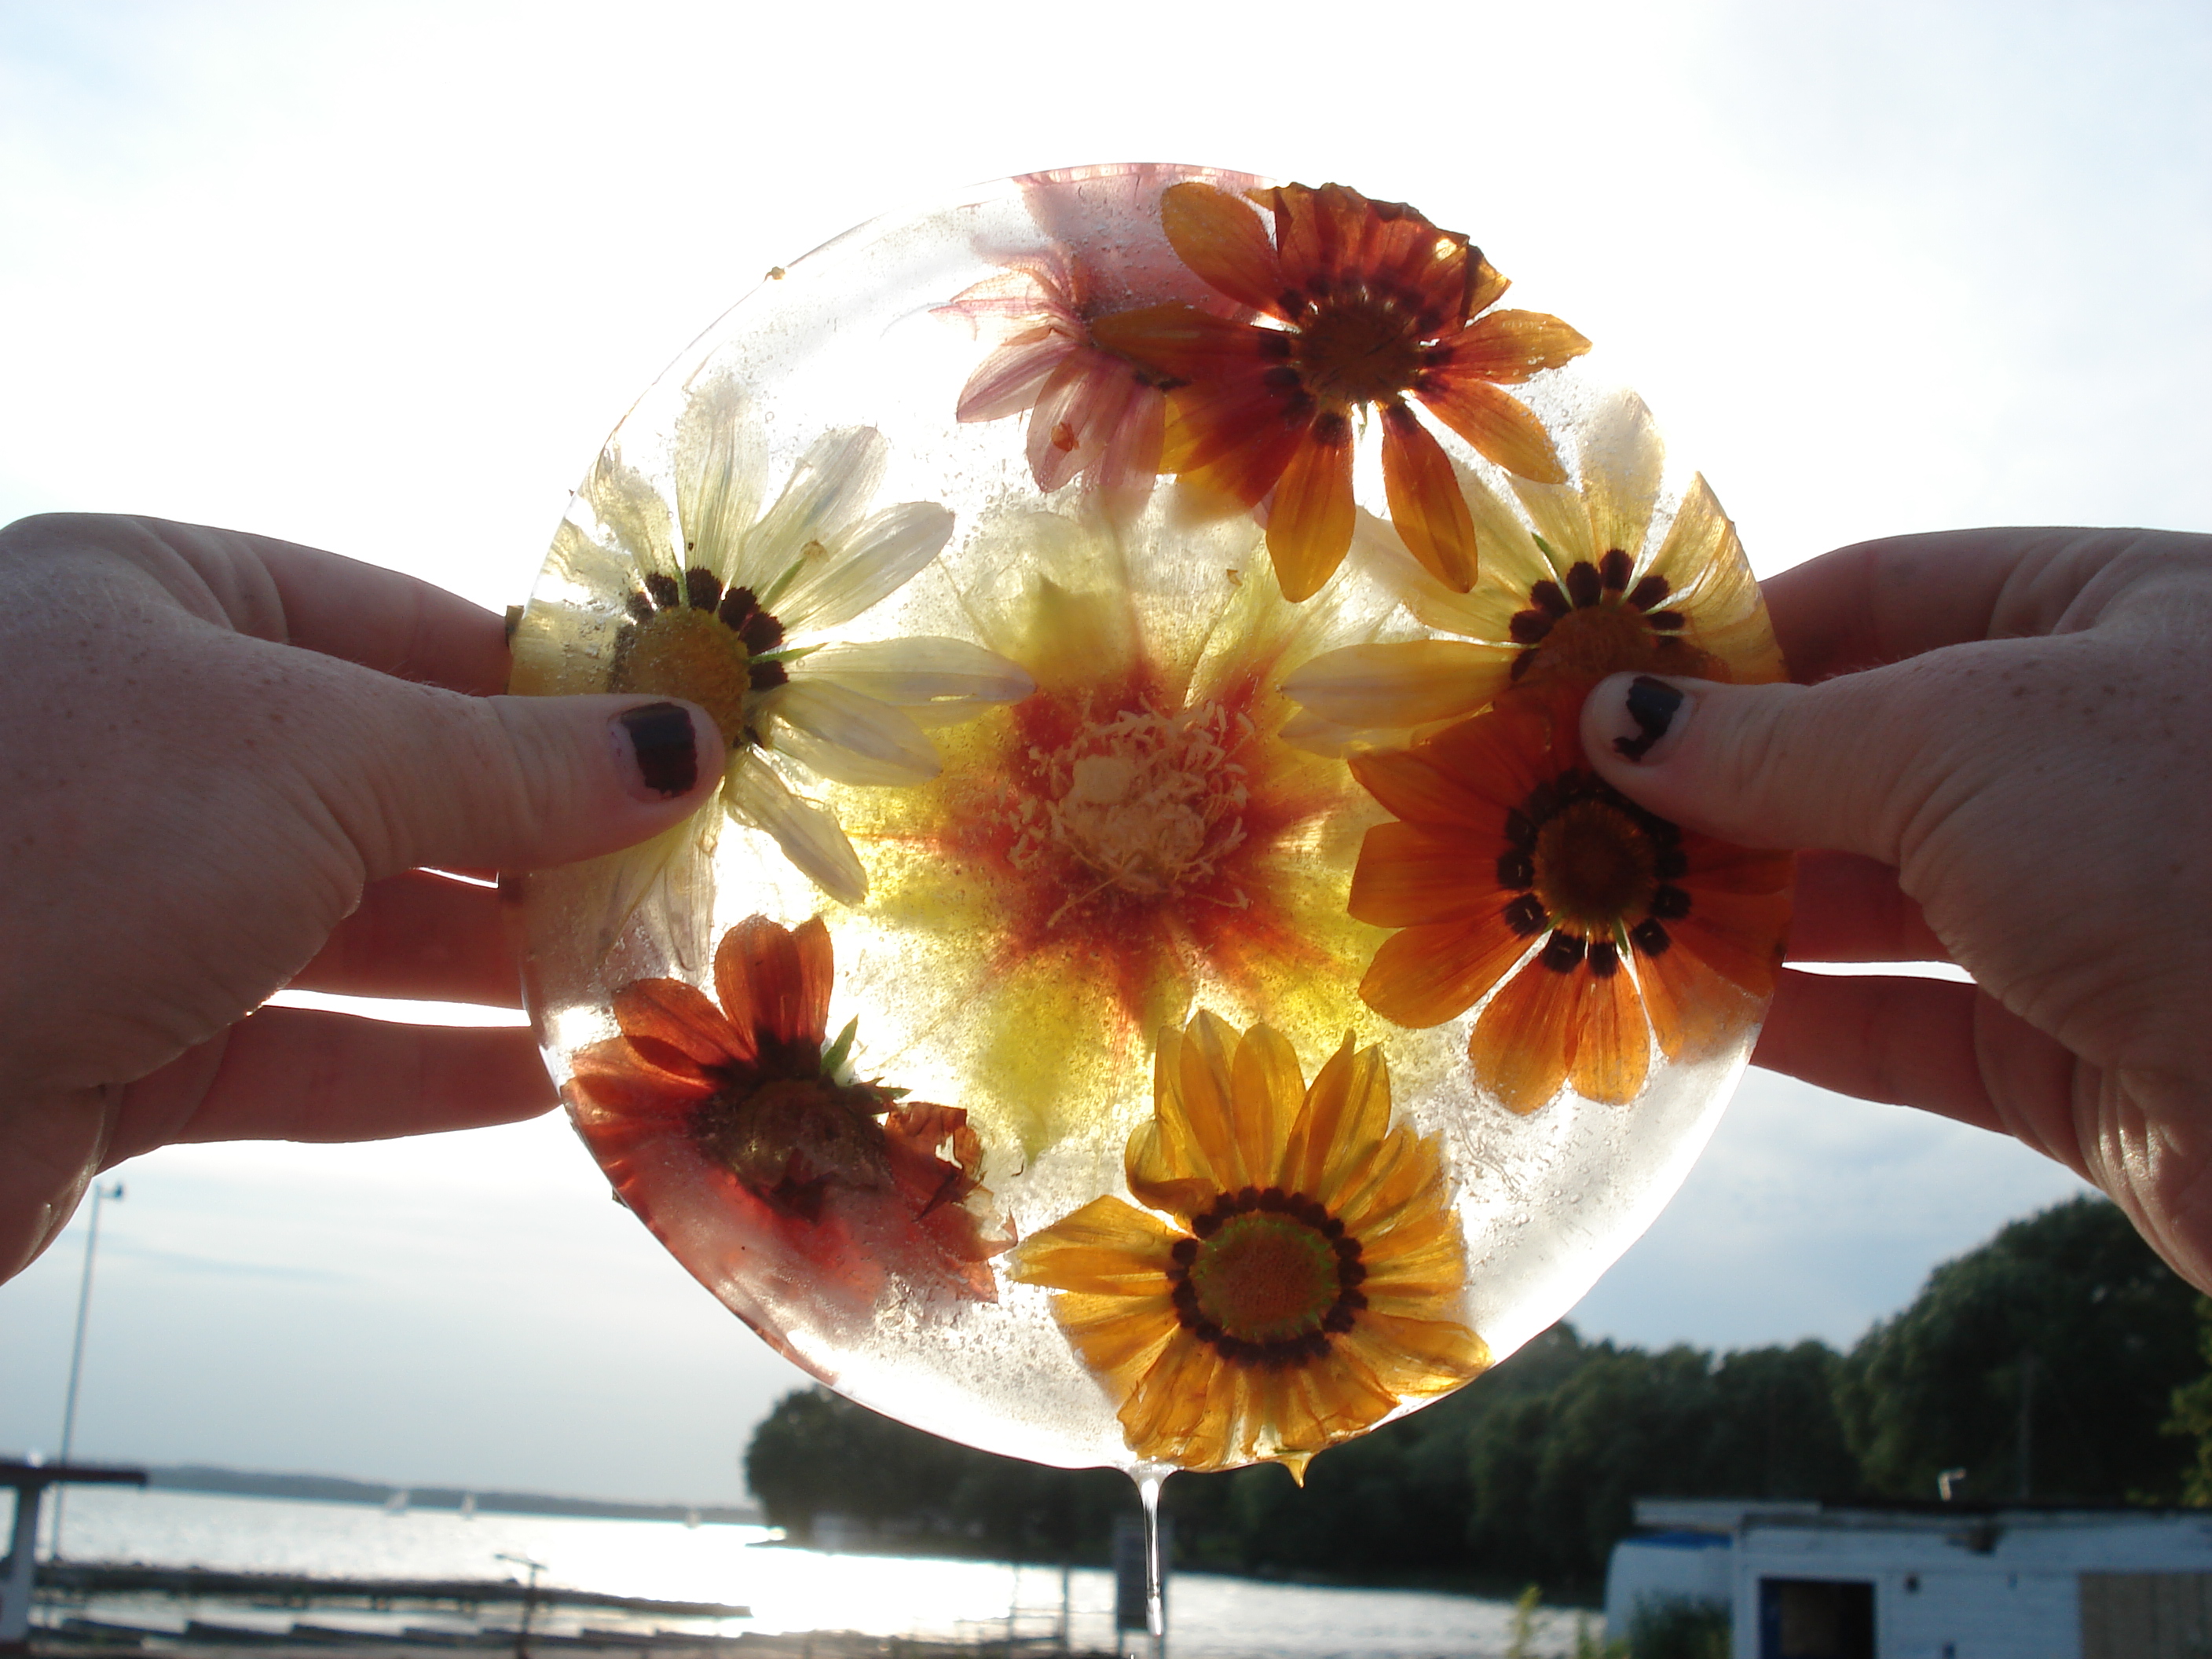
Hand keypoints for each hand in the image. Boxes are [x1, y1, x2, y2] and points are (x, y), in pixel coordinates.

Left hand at [0, 513, 724, 1280]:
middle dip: (540, 842)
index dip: (548, 685)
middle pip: (390, 786)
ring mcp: (120, 900)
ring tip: (650, 988)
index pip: (399, 627)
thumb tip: (684, 745)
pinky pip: (303, 1050)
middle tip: (693, 880)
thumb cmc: (58, 837)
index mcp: (154, 604)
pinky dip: (423, 1068)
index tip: (681, 738)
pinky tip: (546, 1085)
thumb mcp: (323, 759)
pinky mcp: (114, 1048)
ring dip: (498, 967)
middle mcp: (135, 741)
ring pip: (354, 929)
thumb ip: (514, 765)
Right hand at [1581, 528, 2211, 1290]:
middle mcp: (2108, 758)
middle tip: (1565, 813)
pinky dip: (1802, 1025)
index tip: (1601, 679)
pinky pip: (1914, 1029)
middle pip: (1869, 754)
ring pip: (1881, 900)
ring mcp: (2100, 913)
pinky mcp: (2086, 1060)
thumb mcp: (1958, 742)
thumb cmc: (2183, 840)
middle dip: (1717, 788)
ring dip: (1741, 912)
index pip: (1892, 593)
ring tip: (1594, 916)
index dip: (1740, 632)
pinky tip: (1688, 1019)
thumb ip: (1773, 742)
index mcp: (2119, 621)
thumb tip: (1614, 722)